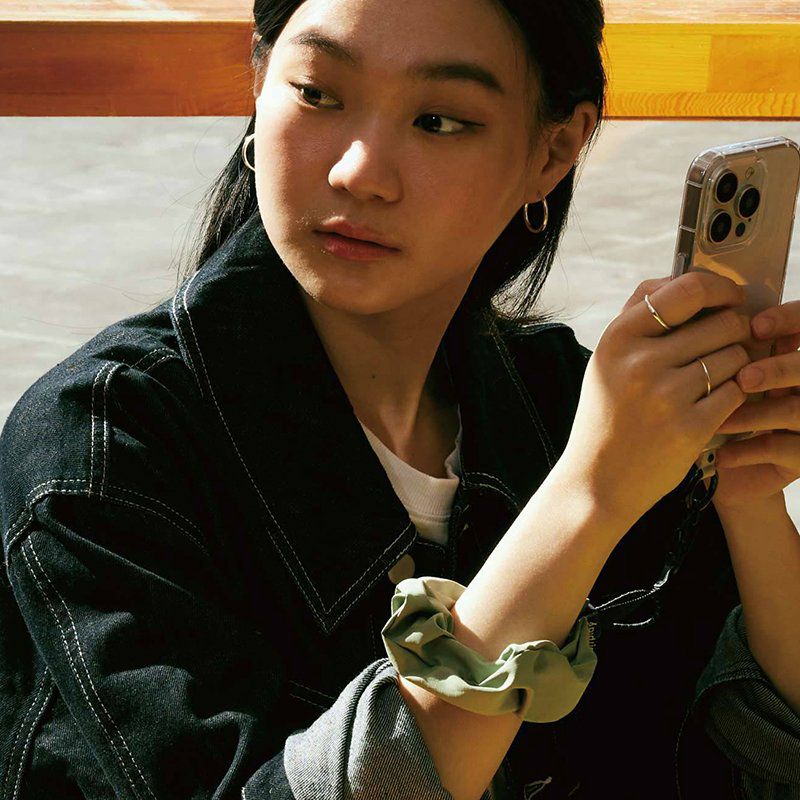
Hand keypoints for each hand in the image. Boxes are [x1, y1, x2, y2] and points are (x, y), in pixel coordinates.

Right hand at [562, 271, 749, 524]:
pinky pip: (737, 391)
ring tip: (715, 379)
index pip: (686, 288)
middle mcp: (639, 362)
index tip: (730, 298)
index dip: (720, 287)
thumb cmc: (606, 415)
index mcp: (617, 339)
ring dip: (736, 364)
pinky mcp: (690, 427)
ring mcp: (665, 396)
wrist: (597, 481)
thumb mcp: (606, 361)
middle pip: (722, 321)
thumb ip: (639, 319)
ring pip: (735, 355)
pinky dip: (734, 395)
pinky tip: (714, 403)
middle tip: (728, 344)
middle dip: (735, 330)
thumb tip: (690, 282)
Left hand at [710, 300, 799, 509]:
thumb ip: (701, 334)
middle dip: (779, 369)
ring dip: (756, 414)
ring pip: (796, 410)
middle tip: (745, 376)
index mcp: (786, 352)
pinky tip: (721, 456)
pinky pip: (785, 452)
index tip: (758, 325)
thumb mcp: (699, 368)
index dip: (790, 320)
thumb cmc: (699, 407)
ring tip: (721, 421)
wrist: (703, 466)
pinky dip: (750, 451)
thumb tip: (682, 297)